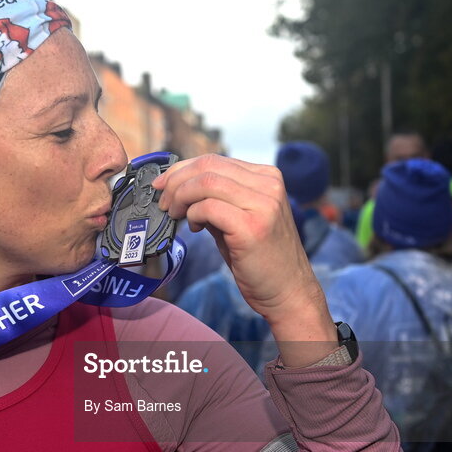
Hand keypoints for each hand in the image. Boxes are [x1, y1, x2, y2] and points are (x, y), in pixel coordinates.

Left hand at [154, 155, 337, 363]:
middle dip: (176, 181)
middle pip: (208, 166)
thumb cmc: (260, 259)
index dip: (182, 170)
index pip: (215, 160)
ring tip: (175, 215)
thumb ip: (216, 200)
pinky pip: (209, 208)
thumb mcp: (239, 219)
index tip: (163, 185)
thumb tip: (178, 188)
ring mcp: (263, 204)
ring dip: (181, 197)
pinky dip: (193, 214)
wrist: (287, 291)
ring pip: (206, 183)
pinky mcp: (252, 226)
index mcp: (267, 177)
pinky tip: (195, 228)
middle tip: (163, 202)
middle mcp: (269, 185)